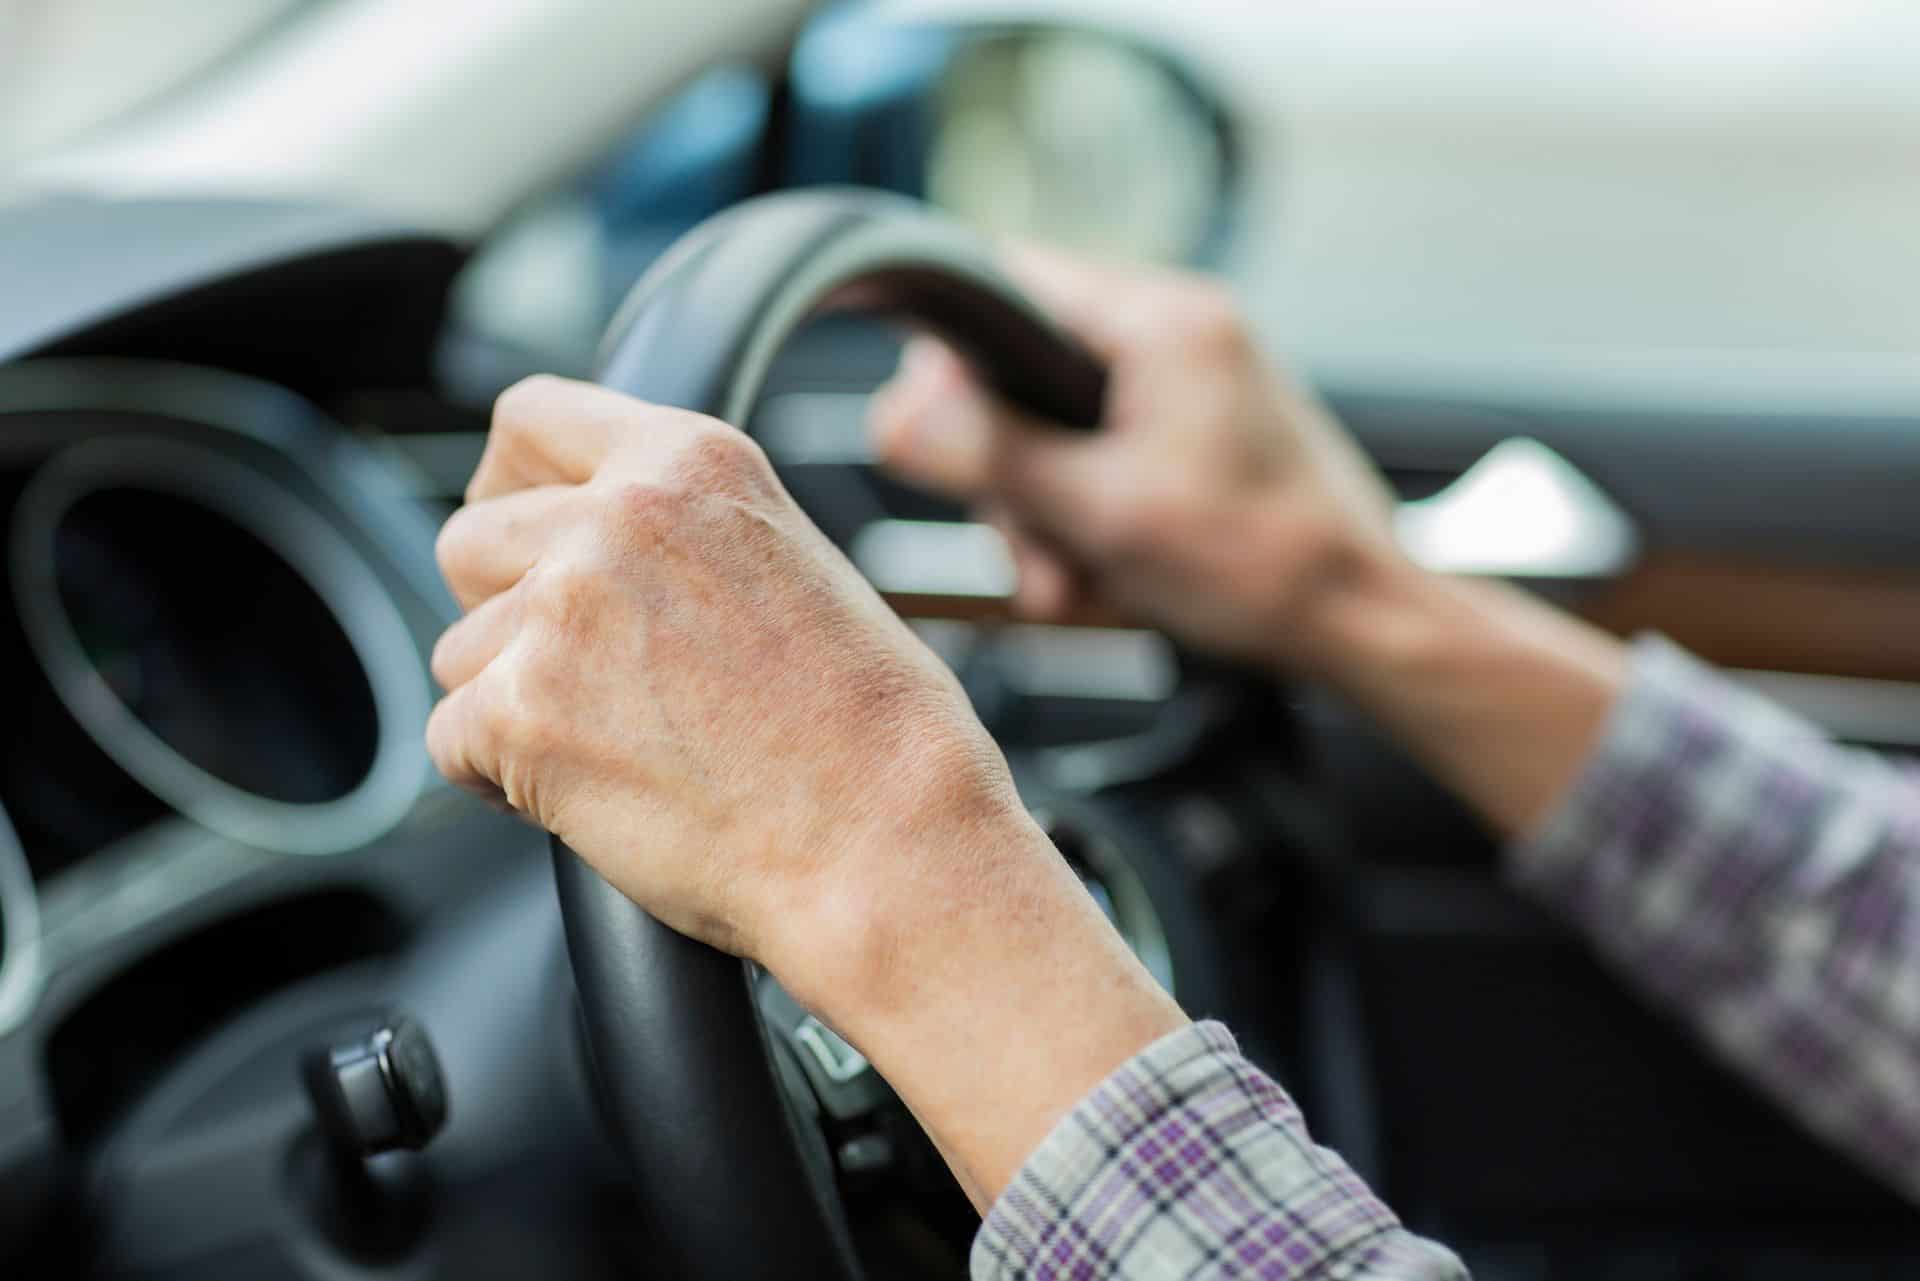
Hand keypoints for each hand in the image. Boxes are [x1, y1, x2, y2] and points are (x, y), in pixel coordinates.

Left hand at [427, 375, 1028, 981]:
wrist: (888, 841)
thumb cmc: (870, 734)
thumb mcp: (792, 564)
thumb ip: (685, 532)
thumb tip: (594, 551)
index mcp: (692, 461)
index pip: (532, 418)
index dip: (512, 485)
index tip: (521, 536)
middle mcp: (619, 517)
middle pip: (470, 540)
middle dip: (501, 609)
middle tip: (576, 672)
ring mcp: (562, 611)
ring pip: (459, 651)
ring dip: (510, 701)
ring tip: (617, 749)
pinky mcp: (523, 712)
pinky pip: (451, 740)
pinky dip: (502, 778)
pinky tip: (593, 796)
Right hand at [869, 248, 1401, 673]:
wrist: (1362, 619)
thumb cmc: (1265, 563)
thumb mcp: (1102, 512)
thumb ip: (991, 456)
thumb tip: (893, 413)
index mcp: (1162, 319)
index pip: (1006, 281)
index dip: (952, 356)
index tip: (933, 430)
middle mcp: (1176, 333)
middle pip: (1022, 374)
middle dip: (1012, 477)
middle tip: (1034, 546)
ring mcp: (1187, 387)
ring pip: (1056, 433)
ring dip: (1049, 519)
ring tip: (1079, 585)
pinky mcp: (1194, 437)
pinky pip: (1102, 465)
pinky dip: (1091, 527)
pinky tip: (1107, 582)